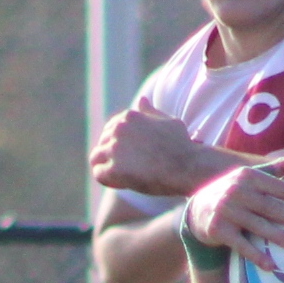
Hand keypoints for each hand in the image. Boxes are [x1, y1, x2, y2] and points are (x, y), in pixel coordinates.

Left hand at [91, 98, 228, 196]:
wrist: (187, 167)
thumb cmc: (182, 145)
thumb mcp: (168, 121)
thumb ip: (150, 112)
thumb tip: (142, 99)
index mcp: (130, 116)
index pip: (111, 128)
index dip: (120, 143)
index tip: (132, 154)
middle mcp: (119, 129)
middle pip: (103, 141)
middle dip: (112, 154)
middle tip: (129, 167)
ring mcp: (114, 148)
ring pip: (96, 157)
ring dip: (106, 166)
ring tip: (120, 176)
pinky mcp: (114, 169)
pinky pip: (99, 174)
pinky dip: (107, 180)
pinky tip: (121, 183)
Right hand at [184, 159, 283, 270]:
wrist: (197, 210)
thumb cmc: (234, 193)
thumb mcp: (251, 177)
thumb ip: (278, 170)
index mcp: (248, 176)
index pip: (279, 187)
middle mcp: (236, 191)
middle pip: (271, 207)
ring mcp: (226, 211)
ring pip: (258, 226)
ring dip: (280, 237)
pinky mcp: (218, 229)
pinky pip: (241, 245)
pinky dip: (256, 256)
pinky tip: (271, 265)